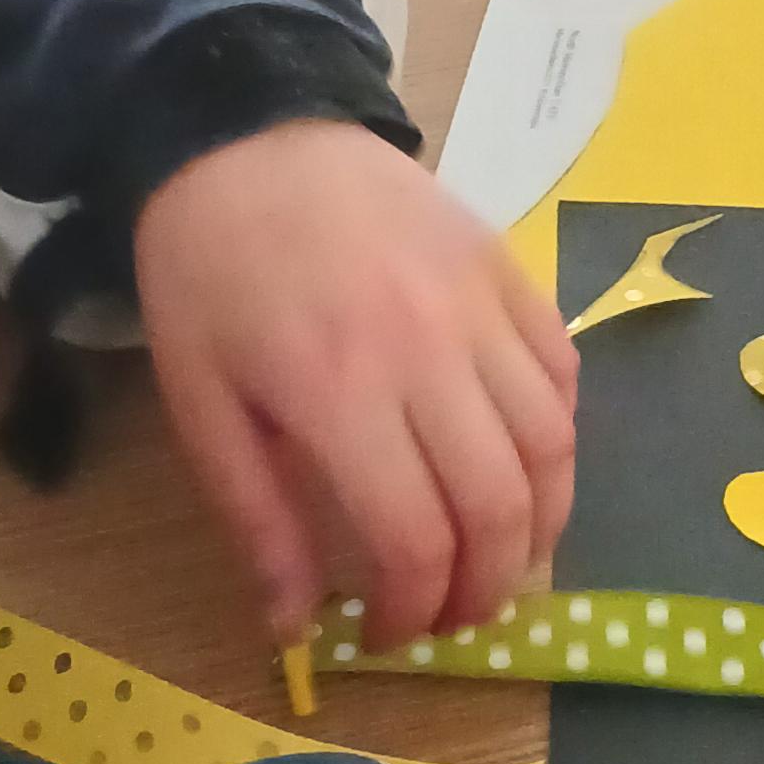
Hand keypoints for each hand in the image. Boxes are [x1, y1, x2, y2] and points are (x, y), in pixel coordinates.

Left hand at [133, 122, 577, 649]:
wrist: (247, 133)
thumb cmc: (209, 275)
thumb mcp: (201, 405)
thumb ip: (257, 520)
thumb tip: (297, 628)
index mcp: (338, 393)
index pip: (418, 539)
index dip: (416, 608)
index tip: (393, 631)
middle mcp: (428, 352)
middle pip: (502, 506)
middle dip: (489, 587)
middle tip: (456, 612)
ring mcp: (480, 305)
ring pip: (553, 443)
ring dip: (541, 523)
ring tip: (503, 555)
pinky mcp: (507, 267)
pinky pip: (562, 370)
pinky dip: (558, 435)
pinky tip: (522, 464)